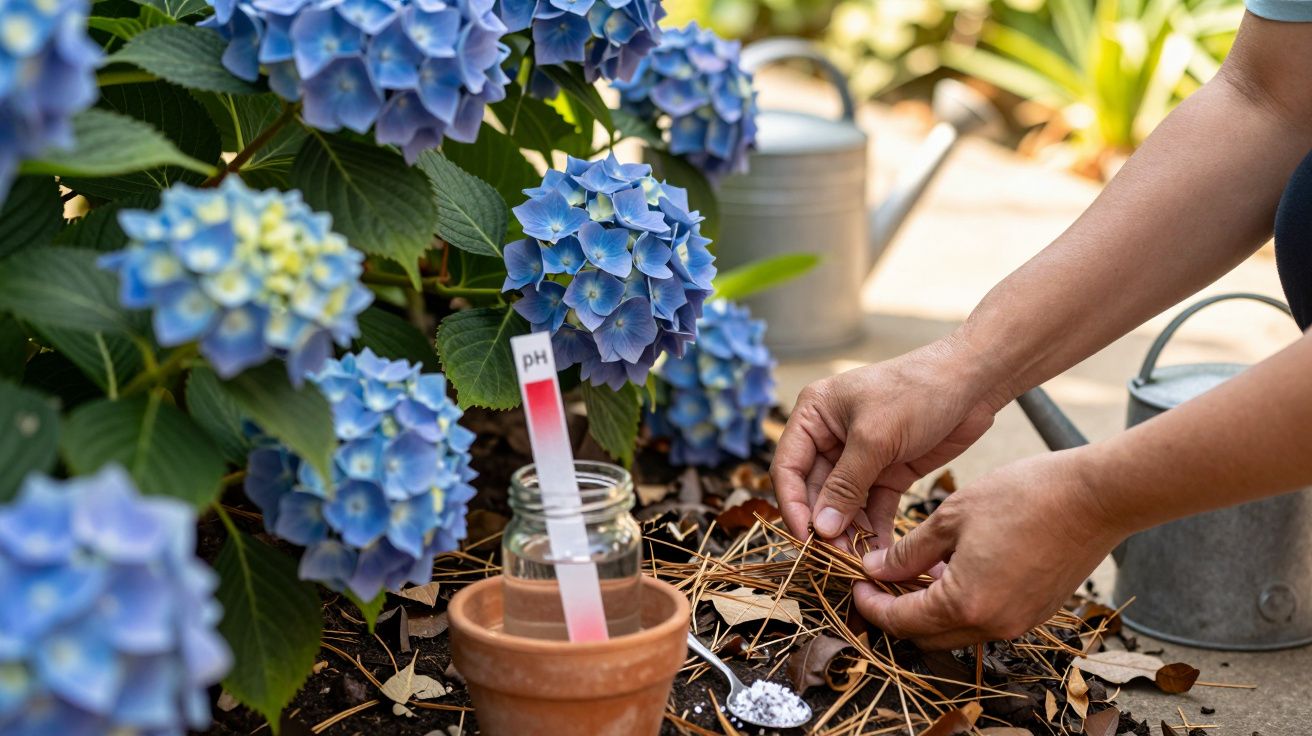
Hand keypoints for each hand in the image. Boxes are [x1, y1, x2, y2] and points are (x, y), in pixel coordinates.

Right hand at [770, 337, 1000, 547]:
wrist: (973, 382)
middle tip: (836, 557)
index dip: (793, 506)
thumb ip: (846, 485)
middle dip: (825, 524)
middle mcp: (830, 437)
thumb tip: (821, 529)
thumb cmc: (917, 392)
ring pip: (844, 505)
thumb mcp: (875, 437)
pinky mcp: (888, 472)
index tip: (804, 539)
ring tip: (859, 560)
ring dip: (850, 532)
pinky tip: (882, 554)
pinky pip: (874, 508)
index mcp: (813, 416)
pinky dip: (876, 530)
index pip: (788, 468)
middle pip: (815, 492)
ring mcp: (860, 457)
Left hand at [854, 451, 1124, 649]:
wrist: (1096, 497)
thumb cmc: (1025, 496)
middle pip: (926, 636)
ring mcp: (1019, 623)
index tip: (855, 584)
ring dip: (929, 609)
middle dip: (896, 612)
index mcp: (965, 604)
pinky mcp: (1037, 613)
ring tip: (913, 571)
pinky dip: (960, 604)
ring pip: (956, 631)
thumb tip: (876, 571)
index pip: (900, 621)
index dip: (870, 605)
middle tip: (878, 580)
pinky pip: (985, 620)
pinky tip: (952, 570)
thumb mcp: (952, 517)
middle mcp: (993, 625)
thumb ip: (908, 552)